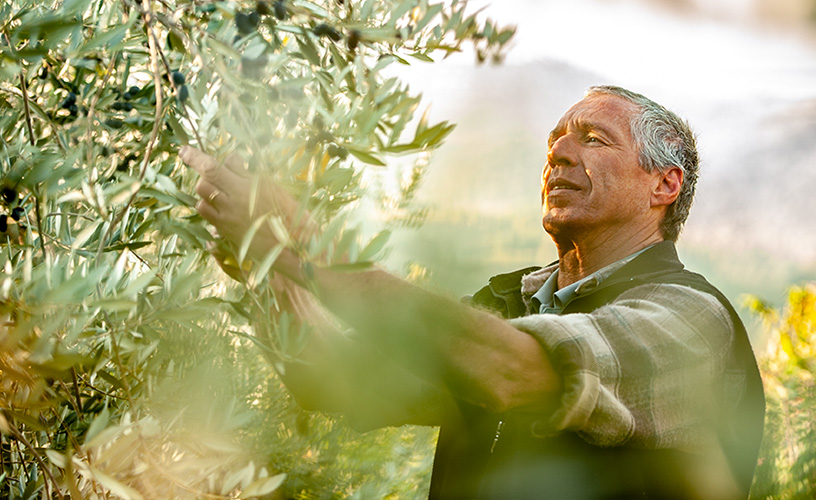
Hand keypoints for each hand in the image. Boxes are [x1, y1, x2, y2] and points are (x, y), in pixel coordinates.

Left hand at [180, 146, 313, 260]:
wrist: (293, 247)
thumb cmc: (289, 214)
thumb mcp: (272, 187)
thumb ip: (247, 174)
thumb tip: (231, 160)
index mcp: (245, 188)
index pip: (212, 168)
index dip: (195, 157)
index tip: (184, 150)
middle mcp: (232, 203)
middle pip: (204, 182)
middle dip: (207, 173)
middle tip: (221, 173)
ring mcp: (226, 219)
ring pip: (202, 198)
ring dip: (208, 190)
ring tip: (223, 189)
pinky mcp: (226, 231)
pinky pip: (207, 214)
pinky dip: (209, 205)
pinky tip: (221, 205)